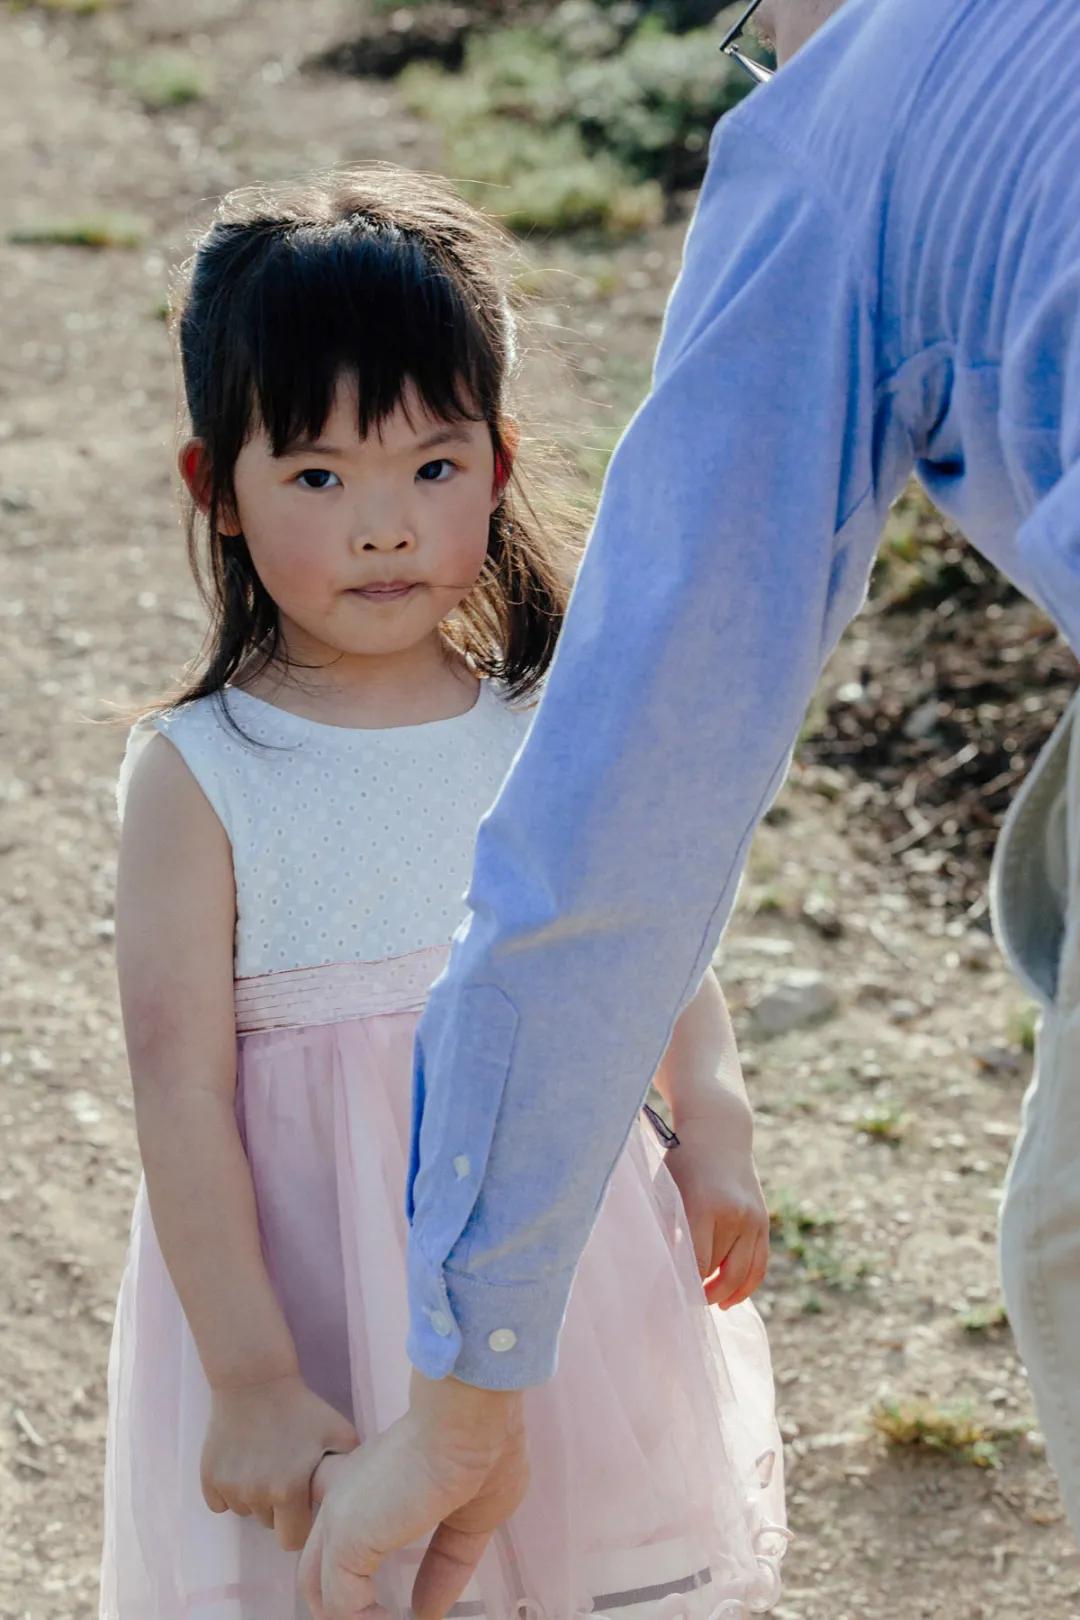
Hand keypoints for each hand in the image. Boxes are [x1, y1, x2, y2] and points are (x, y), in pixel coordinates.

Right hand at [201, 1370, 359, 1550]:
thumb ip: (347, 1467)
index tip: (301, 1505)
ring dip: (254, 1496)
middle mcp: (256, 1496)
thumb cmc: (300, 1407)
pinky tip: (241, 1462)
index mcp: (288, 1491)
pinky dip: (229, 1490)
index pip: (291, 1540)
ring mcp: (230, 1488)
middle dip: (277, 1508)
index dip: (298, 1524)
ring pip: (245, 1511)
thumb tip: (356, 1493)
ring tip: (263, 1461)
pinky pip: (219, 1502)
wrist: (254, 1380)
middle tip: (283, 1473)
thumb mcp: (338, 1431)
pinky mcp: (209, 1479)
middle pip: (268, 1523)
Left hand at [299, 1369, 527, 1619]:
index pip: (346, 1535)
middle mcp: (346, 1498)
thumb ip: (446, 1562)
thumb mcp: (472, 1517)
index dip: (360, 1575)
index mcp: (374, 1483)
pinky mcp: (345, 1539)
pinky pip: (339, 1605)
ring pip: (317, 1589)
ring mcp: (340, 1517)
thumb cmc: (482, 1450)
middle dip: (344, 1606)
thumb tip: (428, 1613)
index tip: (392, 1610)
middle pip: (317, 1567)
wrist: (471, 1419)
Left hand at [664, 1094, 769, 1308]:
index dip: (685, 1287)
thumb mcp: (668, 1190)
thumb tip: (666, 1273)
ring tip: (708, 1304)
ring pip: (743, 1274)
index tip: (669, 1300)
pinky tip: (730, 1299)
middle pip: (720, 1271)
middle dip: (703, 1294)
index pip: (697, 1264)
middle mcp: (735, 1214)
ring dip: (725, 1295)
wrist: (718, 1130)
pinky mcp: (763, 1221)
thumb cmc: (682, 1161)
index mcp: (705, 1206)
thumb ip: (670, 1230)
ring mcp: (754, 1219)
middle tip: (684, 1306)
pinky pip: (760, 1265)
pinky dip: (747, 1286)